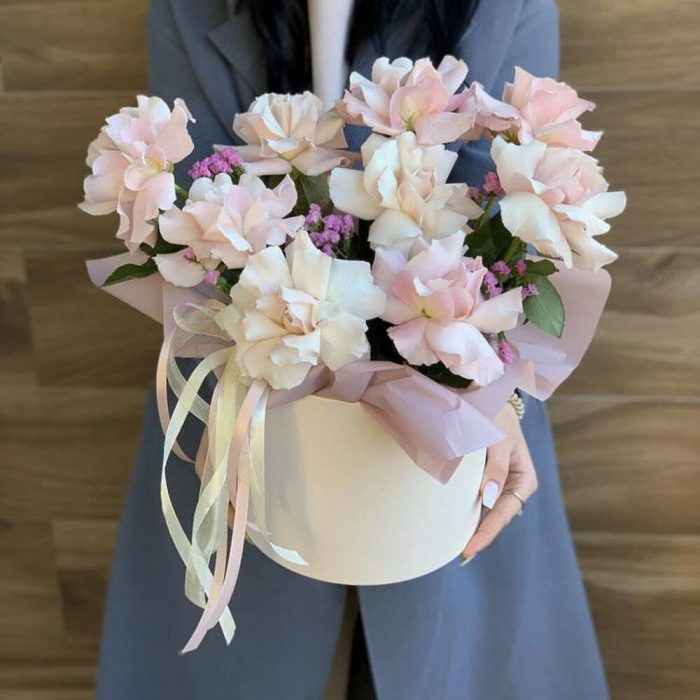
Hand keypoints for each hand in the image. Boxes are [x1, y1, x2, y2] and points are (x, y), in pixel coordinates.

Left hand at [460, 401, 537, 561]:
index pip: (503, 513)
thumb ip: (494, 468)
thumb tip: (488, 499)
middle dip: (480, 534)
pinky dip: (468, 511)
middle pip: (495, 517)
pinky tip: (456, 523)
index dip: (487, 532)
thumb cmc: (496, 416)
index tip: (468, 549)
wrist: (486, 396)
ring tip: (458, 547)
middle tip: (461, 556)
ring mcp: (499, 483)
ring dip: (473, 525)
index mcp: (524, 480)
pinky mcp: (485, 478)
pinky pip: (477, 499)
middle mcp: (513, 485)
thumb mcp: (499, 440)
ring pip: (486, 511)